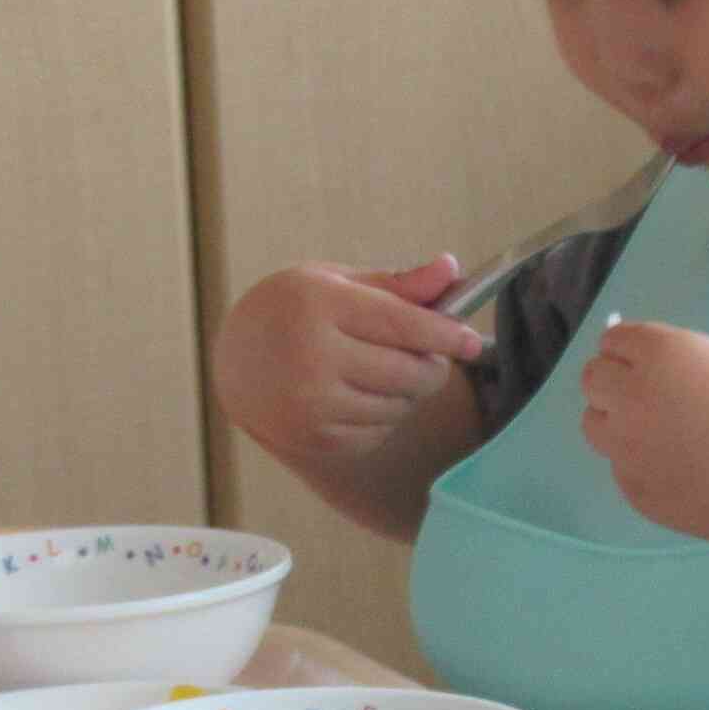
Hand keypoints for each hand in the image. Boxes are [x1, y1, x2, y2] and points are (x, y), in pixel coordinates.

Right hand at [215, 255, 484, 467]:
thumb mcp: (335, 282)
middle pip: (409, 372)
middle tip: (427, 353)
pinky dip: (384, 415)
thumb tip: (451, 270)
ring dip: (408, 391)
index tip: (472, 342)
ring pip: (401, 405)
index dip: (446, 334)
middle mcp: (311, 357)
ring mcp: (312, 405)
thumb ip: (397, 284)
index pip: (401, 323)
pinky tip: (358, 395)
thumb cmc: (292, 312)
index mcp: (318, 305)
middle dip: (432, 364)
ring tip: (380, 370)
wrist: (235, 363)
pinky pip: (381, 431)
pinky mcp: (316, 439)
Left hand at [575, 319, 708, 545]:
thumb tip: (643, 366)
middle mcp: (631, 398)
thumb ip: (678, 359)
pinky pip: (623, 469)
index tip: (650, 363)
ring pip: (595, 426)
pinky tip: (683, 469)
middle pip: (593, 380)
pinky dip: (643, 465)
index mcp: (658, 354)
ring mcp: (629, 450)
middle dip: (616, 383)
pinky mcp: (637, 492)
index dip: (632, 351)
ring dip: (618, 423)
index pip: (612, 342)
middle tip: (650, 397)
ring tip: (662, 434)